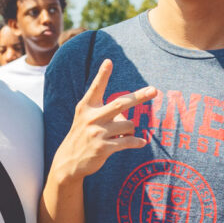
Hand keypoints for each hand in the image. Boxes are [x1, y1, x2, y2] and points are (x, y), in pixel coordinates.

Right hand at [49, 59, 155, 182]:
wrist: (69, 161)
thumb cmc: (83, 135)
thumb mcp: (86, 119)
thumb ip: (105, 112)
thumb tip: (128, 115)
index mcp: (86, 107)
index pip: (96, 88)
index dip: (102, 75)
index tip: (109, 62)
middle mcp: (91, 118)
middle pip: (120, 103)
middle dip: (139, 96)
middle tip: (154, 90)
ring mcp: (97, 133)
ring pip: (128, 125)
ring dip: (130, 131)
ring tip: (121, 135)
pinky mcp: (103, 148)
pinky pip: (128, 142)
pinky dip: (137, 142)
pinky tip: (141, 142)